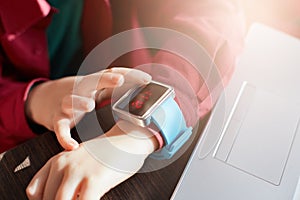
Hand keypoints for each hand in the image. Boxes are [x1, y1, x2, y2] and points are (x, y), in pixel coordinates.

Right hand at [25, 68, 151, 149]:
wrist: (44, 99)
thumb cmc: (78, 93)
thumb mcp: (95, 87)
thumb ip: (114, 88)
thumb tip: (142, 88)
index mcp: (93, 83)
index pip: (112, 75)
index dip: (129, 75)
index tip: (147, 79)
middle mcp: (80, 90)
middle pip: (92, 81)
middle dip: (106, 79)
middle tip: (119, 79)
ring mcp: (67, 104)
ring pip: (71, 101)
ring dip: (80, 102)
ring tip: (89, 105)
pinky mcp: (57, 119)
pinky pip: (60, 128)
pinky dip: (64, 137)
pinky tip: (72, 146)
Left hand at [26, 121, 157, 199]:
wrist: (127, 139)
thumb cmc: (106, 152)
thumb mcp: (77, 159)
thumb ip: (64, 176)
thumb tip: (60, 197)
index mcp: (56, 161)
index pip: (34, 191)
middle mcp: (63, 165)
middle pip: (48, 199)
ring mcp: (78, 172)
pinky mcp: (94, 180)